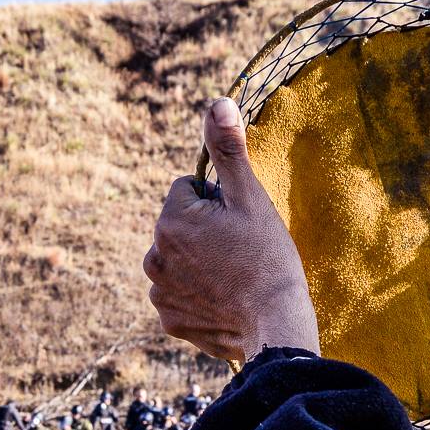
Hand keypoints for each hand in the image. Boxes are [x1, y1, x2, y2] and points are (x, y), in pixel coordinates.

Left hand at [144, 98, 318, 362]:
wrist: (276, 326)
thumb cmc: (267, 258)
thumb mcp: (250, 198)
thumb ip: (228, 150)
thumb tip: (217, 102)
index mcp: (169, 221)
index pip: (187, 190)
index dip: (218, 201)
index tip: (238, 223)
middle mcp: (153, 256)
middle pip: (181, 225)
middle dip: (206, 231)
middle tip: (239, 251)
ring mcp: (160, 292)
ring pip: (179, 259)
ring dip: (200, 262)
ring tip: (234, 276)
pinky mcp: (169, 320)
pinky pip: (181, 294)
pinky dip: (199, 294)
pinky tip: (225, 301)